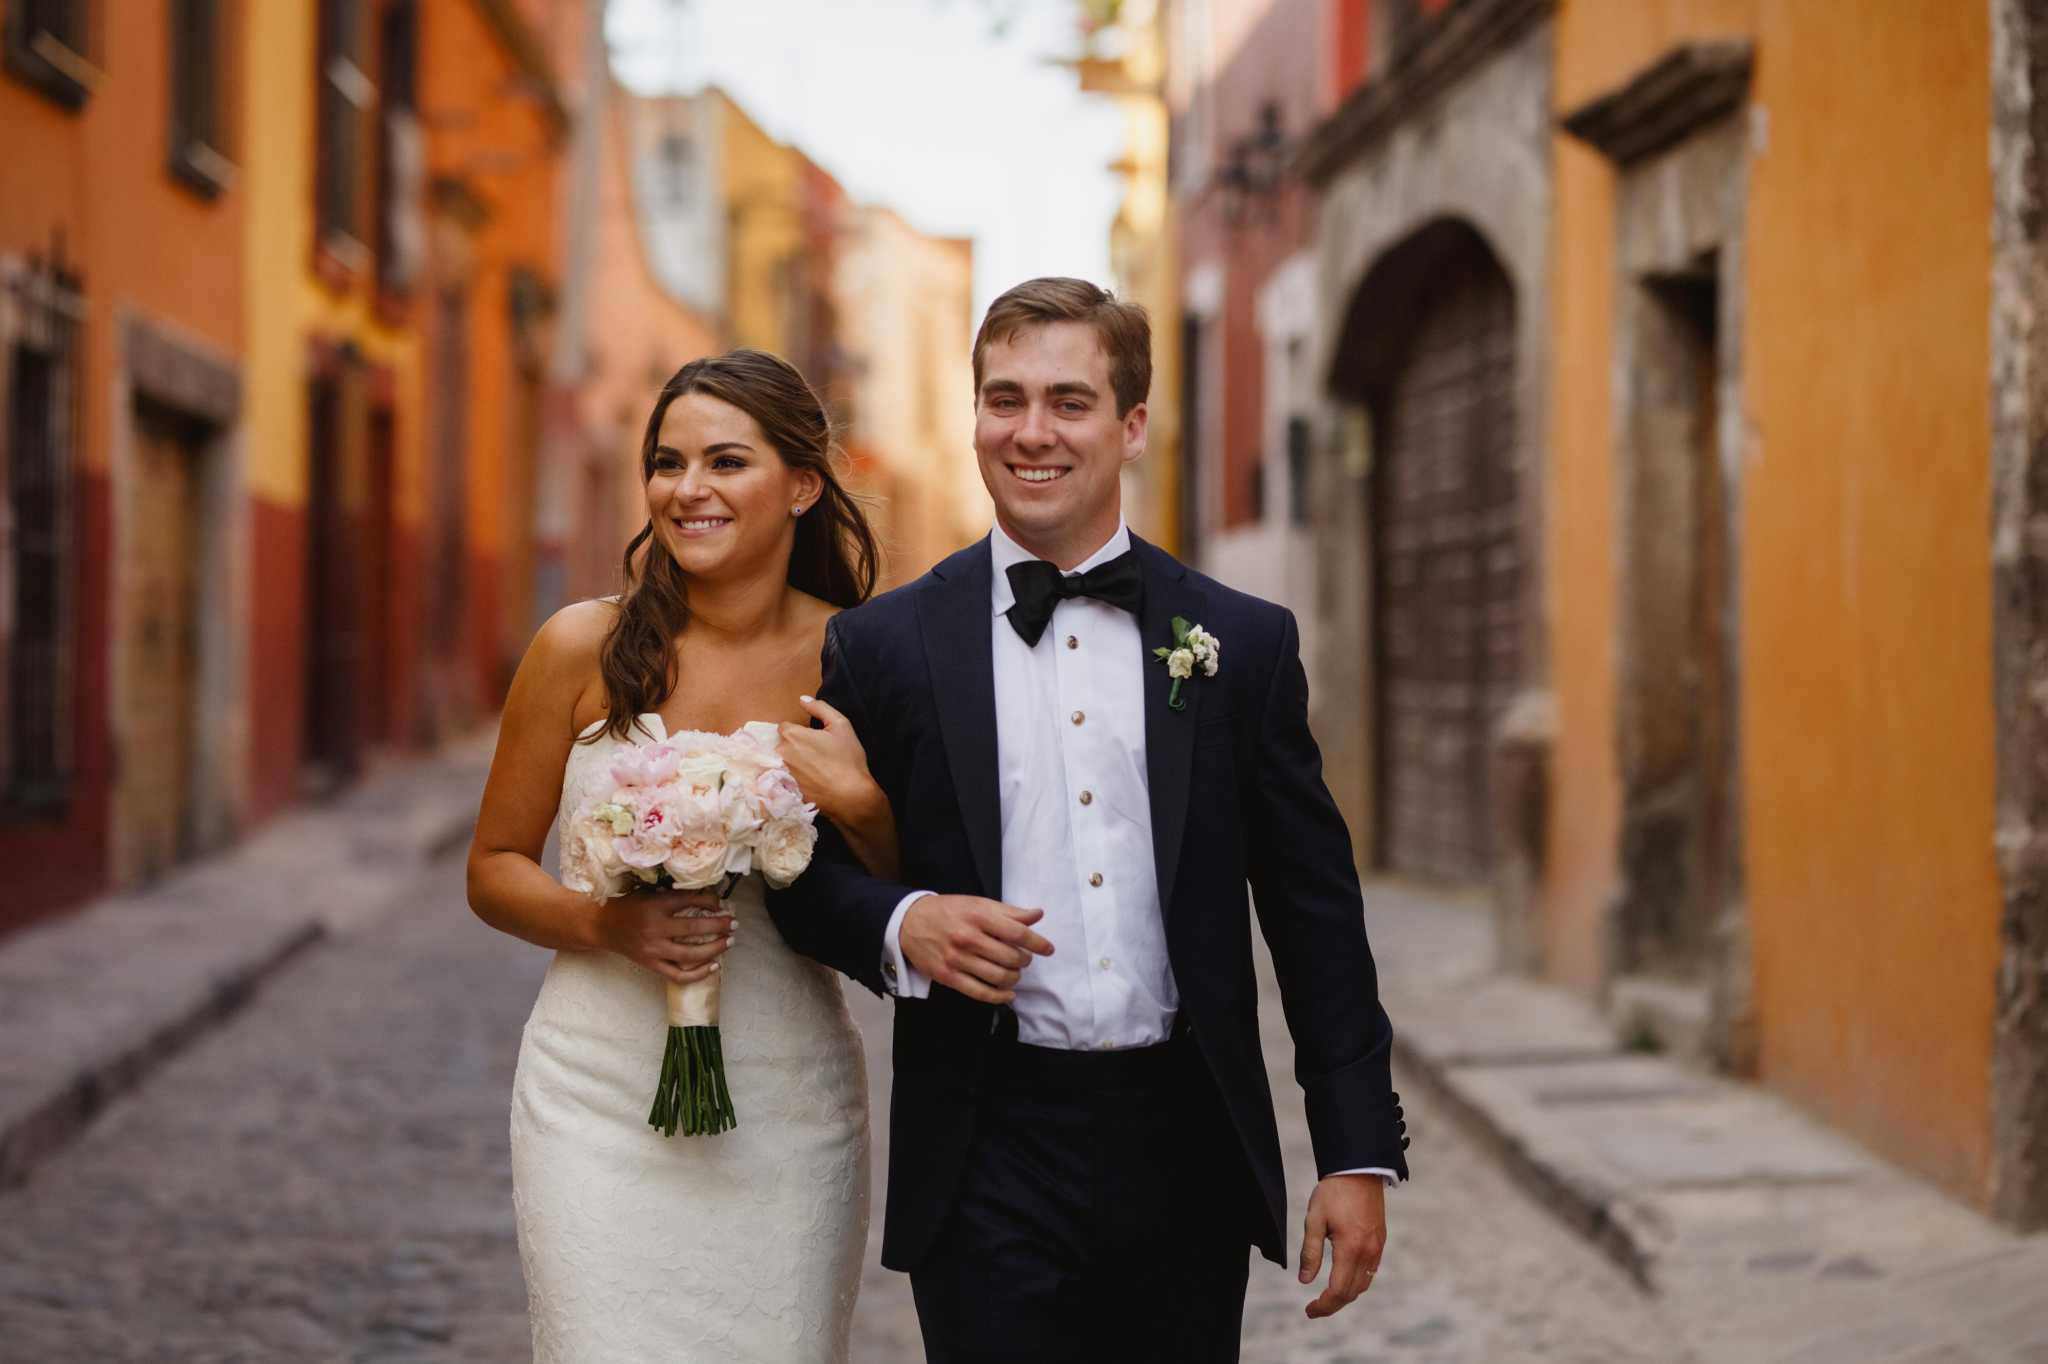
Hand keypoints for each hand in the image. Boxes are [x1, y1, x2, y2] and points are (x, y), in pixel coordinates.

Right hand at [597, 887, 734, 985]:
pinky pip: (677, 975)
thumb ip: (672, 896)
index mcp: (655, 905)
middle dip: (719, 926)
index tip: (721, 903)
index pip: (689, 901)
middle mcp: (655, 928)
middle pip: (694, 929)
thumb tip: (706, 897)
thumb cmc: (627, 905)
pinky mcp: (650, 964)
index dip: (709, 902)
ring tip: (729, 942)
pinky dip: (697, 974)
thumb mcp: (648, 893)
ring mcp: (653, 949)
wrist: (600, 926)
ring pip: (690, 954)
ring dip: (714, 949)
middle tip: (734, 924)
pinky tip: (713, 967)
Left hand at [778, 695, 881, 826]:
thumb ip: (820, 708)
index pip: (785, 727)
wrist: (851, 796)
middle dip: (794, 747)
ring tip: (814, 770)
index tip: (813, 740)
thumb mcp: (841, 725)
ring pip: (782, 763)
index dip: (799, 732)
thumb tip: (802, 699)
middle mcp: (781, 754)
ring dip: (793, 764)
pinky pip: (786, 780)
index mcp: (792, 735)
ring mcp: (782, 774)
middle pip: (782, 745)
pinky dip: (795, 780)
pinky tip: (812, 783)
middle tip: (816, 755)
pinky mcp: (786, 791)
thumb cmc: (847, 759)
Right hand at [900, 894, 1053, 1004]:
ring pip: (999, 977)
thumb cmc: (948, 911)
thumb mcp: (977, 903)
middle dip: (1024, 961)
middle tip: (1023, 959)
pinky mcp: (948, 976)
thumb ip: (1008, 912)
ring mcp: (957, 959)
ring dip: (1014, 978)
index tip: (1048, 949)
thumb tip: (1037, 915)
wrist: (909, 922)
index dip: (1037, 943)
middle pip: (1010, 957)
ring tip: (1014, 973)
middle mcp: (968, 938)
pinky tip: (1008, 994)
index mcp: (978, 916)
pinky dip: (999, 997)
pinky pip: (980, 993)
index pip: (1017, 933)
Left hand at [1298, 1173, 1386, 1318]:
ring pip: (1363, 1285)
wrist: (1359, 1170)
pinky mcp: (1380, 1241)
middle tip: (1313, 1308)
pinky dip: (1356, 1282)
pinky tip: (1343, 1279)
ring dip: (1345, 1295)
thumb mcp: (1314, 1220)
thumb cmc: (1333, 1192)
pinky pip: (1370, 1272)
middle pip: (1352, 1293)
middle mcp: (1367, 1252)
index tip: (1309, 1310)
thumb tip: (1304, 1281)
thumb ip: (1310, 1252)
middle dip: (1332, 1305)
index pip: (1338, 1290)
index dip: (1323, 1306)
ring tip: (1326, 1297)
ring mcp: (1377, 1248)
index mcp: (1350, 1248)